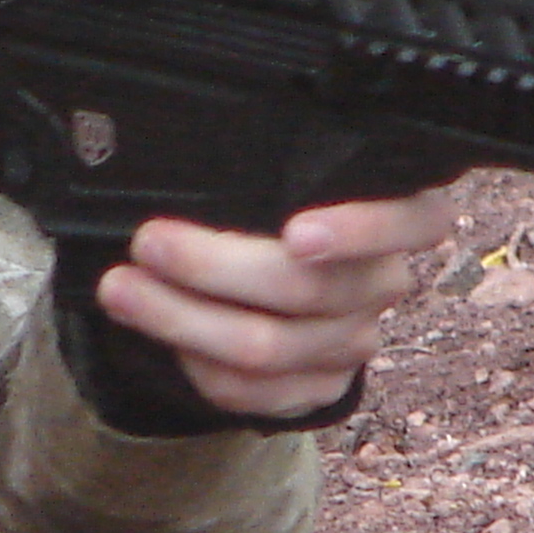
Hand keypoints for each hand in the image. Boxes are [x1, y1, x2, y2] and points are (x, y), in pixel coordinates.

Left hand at [92, 187, 461, 421]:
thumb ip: (263, 162)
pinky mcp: (322, 388)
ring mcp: (356, 339)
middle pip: (307, 288)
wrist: (277, 285)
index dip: (359, 229)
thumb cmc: (269, 206)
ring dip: (181, 319)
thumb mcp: (278, 172)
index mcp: (396, 212)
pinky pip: (257, 393)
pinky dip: (199, 365)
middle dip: (211, 266)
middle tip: (148, 241)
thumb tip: (187, 140)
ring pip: (269, 347)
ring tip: (121, 288)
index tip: (294, 233)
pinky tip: (161, 336)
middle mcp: (383, 280)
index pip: (412, 220)